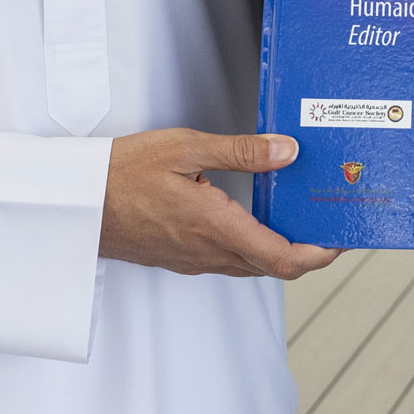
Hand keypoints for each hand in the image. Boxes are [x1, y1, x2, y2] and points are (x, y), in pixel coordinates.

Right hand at [100, 129, 340, 278]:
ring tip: (299, 215)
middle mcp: (207, 252)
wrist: (73, 203)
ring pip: (250, 264)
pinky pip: (227, 259)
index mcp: (216, 227)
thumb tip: (288, 152)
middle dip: (307, 250)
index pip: (283, 259)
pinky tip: (255, 218)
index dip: (319, 255)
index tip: (340, 239)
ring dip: (279, 248)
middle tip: (328, 221)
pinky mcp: (179, 257)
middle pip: (272, 266)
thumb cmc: (121, 172)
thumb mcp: (185, 147)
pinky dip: (252, 245)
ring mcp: (192, 259)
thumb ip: (242, 152)